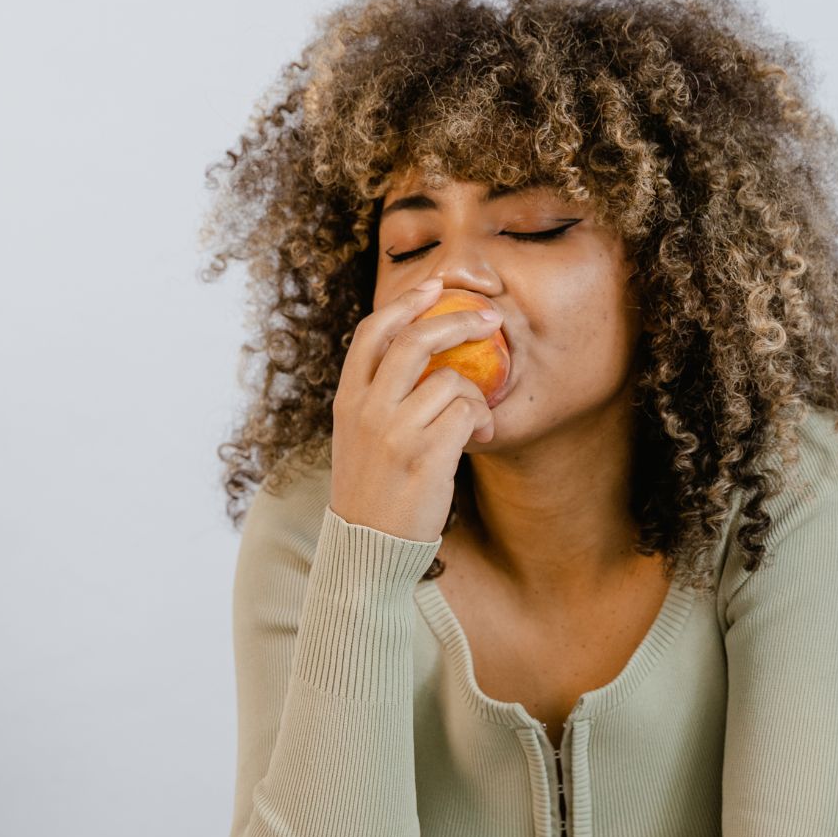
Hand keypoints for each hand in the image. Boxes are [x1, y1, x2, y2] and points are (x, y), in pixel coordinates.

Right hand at [329, 280, 501, 540]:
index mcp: (347, 401)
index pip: (372, 333)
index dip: (406, 302)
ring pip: (450, 380)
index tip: (435, 287)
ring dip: (477, 392)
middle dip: (458, 320)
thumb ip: (377, 400)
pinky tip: (481, 436)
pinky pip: (466, 413)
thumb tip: (419, 358)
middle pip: (415, 340)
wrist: (367, 549)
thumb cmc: (372, 494)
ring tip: (480, 418)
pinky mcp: (425, 457)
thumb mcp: (357, 439)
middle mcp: (366, 410)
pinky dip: (482, 419)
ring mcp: (394, 433)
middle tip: (490, 319)